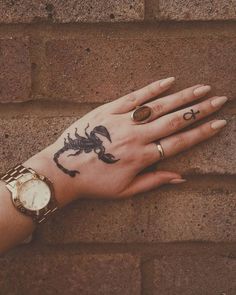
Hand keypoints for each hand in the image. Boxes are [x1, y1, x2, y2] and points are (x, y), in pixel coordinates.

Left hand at [24, 77, 226, 204]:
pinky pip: (134, 97)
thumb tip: (181, 177)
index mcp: (142, 157)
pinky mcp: (107, 110)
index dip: (201, 132)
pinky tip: (169, 80)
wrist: (63, 170)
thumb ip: (154, 182)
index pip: (179, 142)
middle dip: (199, 109)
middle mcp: (136, 137)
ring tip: (202, 88)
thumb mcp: (125, 190)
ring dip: (182, 96)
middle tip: (220, 99)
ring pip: (158, 106)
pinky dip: (152, 88)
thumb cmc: (94, 184)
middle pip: (174, 120)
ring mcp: (122, 121)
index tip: (219, 123)